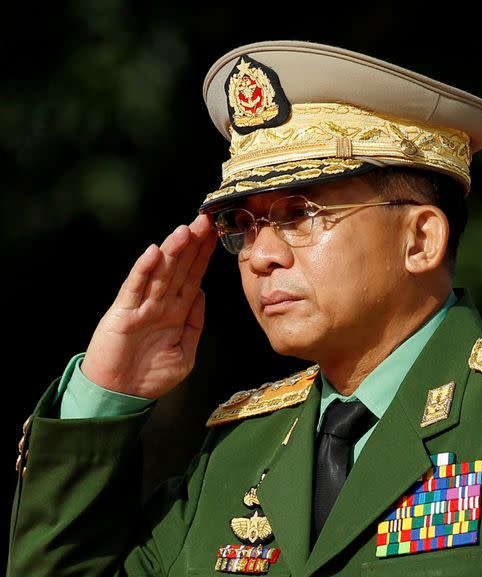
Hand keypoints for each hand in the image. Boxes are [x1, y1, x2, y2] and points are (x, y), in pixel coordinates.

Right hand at [81, 214, 216, 397]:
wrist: (121, 396)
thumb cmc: (151, 376)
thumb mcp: (186, 352)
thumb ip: (195, 323)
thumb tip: (202, 294)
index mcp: (177, 311)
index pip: (193, 276)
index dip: (203, 255)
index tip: (216, 234)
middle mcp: (160, 303)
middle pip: (179, 268)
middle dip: (192, 245)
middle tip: (205, 220)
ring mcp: (141, 306)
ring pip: (160, 272)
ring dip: (172, 251)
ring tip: (185, 230)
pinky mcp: (123, 314)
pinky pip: (135, 289)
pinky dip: (143, 270)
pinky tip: (153, 253)